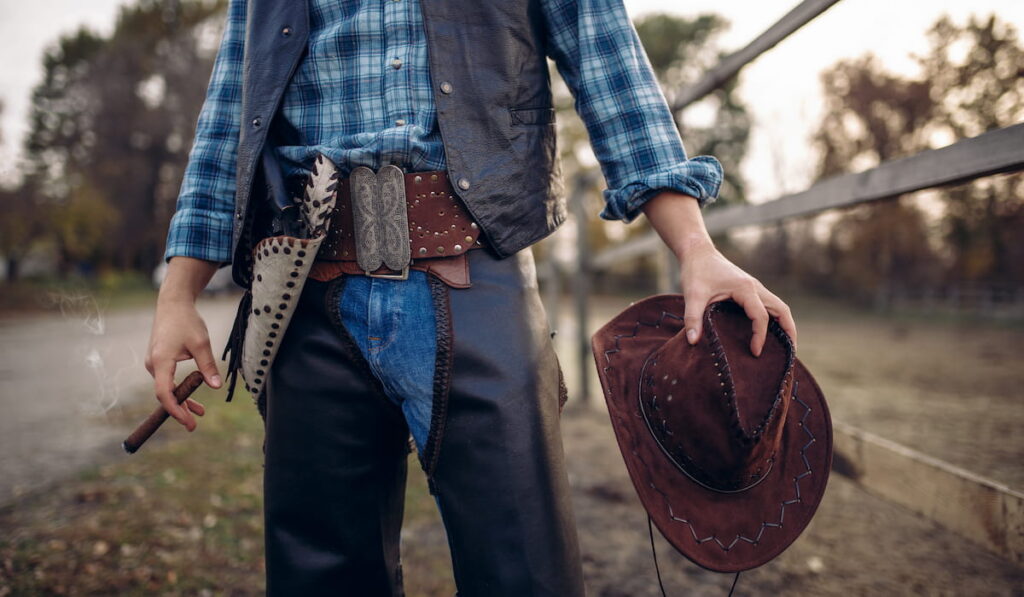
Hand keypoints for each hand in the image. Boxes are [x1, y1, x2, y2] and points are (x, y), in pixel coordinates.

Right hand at [144, 257, 220, 429]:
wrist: (173, 304)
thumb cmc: (187, 321)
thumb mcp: (202, 343)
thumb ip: (208, 366)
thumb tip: (216, 387)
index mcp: (161, 361)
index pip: (165, 393)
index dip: (176, 410)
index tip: (188, 422)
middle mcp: (153, 364)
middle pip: (165, 394)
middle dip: (179, 411)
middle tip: (193, 426)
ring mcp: (154, 363)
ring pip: (167, 388)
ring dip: (182, 401)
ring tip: (199, 414)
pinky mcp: (159, 360)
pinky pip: (168, 381)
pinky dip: (180, 390)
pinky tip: (193, 400)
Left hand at [640, 190, 796, 356]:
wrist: (697, 252)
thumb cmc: (696, 271)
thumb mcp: (692, 295)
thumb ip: (692, 318)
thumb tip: (692, 342)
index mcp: (745, 288)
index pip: (761, 316)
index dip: (760, 336)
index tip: (755, 352)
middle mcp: (755, 287)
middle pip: (782, 310)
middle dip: (789, 331)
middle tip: (789, 354)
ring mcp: (755, 287)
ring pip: (779, 307)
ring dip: (785, 324)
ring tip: (786, 346)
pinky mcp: (750, 289)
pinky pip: (769, 305)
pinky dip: (775, 319)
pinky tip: (770, 333)